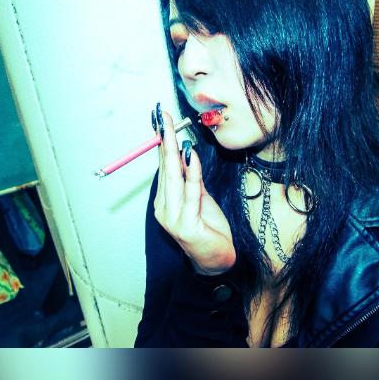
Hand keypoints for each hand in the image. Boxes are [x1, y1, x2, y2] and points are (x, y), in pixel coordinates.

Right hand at [153, 107, 236, 275]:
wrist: (216, 262)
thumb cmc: (209, 230)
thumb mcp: (201, 199)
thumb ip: (192, 179)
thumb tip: (186, 153)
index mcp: (164, 201)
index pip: (162, 166)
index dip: (162, 142)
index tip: (161, 120)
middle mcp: (164, 208)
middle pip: (164, 168)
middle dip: (164, 140)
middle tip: (163, 117)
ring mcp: (173, 218)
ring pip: (174, 178)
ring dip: (173, 152)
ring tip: (173, 131)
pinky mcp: (188, 225)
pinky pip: (190, 193)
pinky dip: (191, 173)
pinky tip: (191, 156)